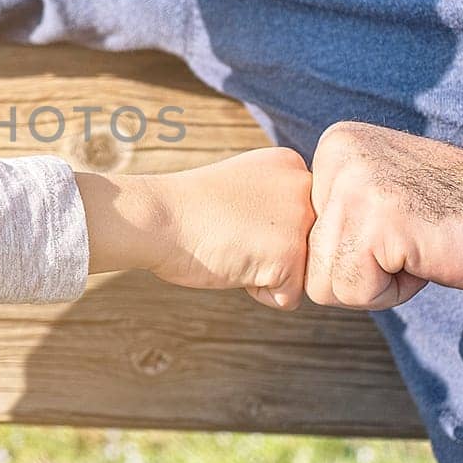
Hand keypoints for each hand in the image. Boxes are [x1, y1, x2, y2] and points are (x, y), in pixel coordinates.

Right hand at [75, 147, 314, 306]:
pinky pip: (289, 298)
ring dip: (266, 271)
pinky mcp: (290, 256)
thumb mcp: (245, 186)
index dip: (265, 230)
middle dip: (270, 252)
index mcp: (292, 165)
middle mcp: (304, 186)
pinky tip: (233, 263)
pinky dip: (258, 292)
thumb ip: (278, 200)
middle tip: (231, 231)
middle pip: (306, 246)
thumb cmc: (188, 209)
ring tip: (233, 245)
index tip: (232, 215)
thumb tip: (298, 235)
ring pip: (300, 272)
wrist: (156, 217)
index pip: (303, 220)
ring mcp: (299, 220)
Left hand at [305, 121, 462, 310]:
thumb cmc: (462, 219)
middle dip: (362, 273)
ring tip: (421, 247)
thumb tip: (281, 255)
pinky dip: (396, 292)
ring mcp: (357, 185)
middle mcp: (337, 155)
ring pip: (326, 283)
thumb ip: (336, 210)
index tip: (400, 229)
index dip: (354, 253)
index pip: (302, 237)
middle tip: (414, 242)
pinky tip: (430, 256)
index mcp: (335, 145)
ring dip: (379, 285)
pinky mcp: (380, 220)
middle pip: (308, 263)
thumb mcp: (381, 196)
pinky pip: (356, 292)